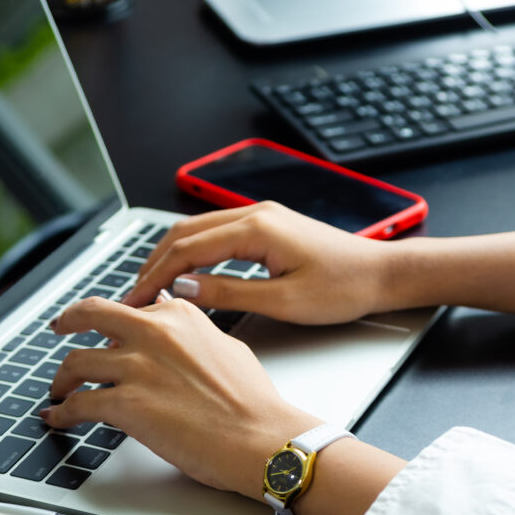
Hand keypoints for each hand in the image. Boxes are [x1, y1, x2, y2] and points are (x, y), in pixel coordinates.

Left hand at [43, 296, 321, 497]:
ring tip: (59, 390)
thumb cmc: (253, 400)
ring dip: (61, 378)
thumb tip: (179, 332)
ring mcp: (137, 366)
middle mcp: (154, 332)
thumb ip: (194, 334)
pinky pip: (78, 404)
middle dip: (68, 320)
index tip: (107, 331)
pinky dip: (62, 413)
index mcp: (179, 315)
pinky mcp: (126, 403)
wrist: (260, 436)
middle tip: (59, 327)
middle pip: (90, 314)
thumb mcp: (226, 346)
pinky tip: (58, 418)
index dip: (115, 323)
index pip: (132, 307)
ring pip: (76, 362)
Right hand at [121, 202, 395, 324]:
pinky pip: (217, 233)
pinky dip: (193, 252)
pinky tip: (185, 274)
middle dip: (154, 264)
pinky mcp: (268, 225)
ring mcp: (261, 216)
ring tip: (151, 287)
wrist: (381, 273)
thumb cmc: (342, 288)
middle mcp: (254, 214)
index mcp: (256, 228)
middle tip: (133, 296)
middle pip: (185, 233)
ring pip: (198, 230)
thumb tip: (184, 290)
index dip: (156, 276)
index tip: (135, 301)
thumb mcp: (283, 301)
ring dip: (170, 256)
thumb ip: (230, 293)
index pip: (188, 249)